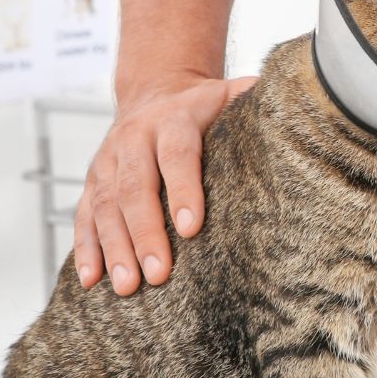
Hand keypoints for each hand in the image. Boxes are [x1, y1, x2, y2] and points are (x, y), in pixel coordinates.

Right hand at [74, 73, 256, 294]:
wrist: (155, 90)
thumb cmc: (204, 106)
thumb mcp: (230, 94)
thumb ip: (253, 101)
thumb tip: (292, 108)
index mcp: (173, 118)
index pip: (177, 154)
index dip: (183, 189)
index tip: (191, 228)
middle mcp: (134, 138)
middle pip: (135, 186)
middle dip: (146, 232)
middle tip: (159, 274)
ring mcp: (107, 160)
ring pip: (105, 205)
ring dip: (115, 248)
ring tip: (128, 287)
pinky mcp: (92, 181)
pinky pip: (84, 215)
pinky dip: (86, 248)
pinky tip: (91, 281)